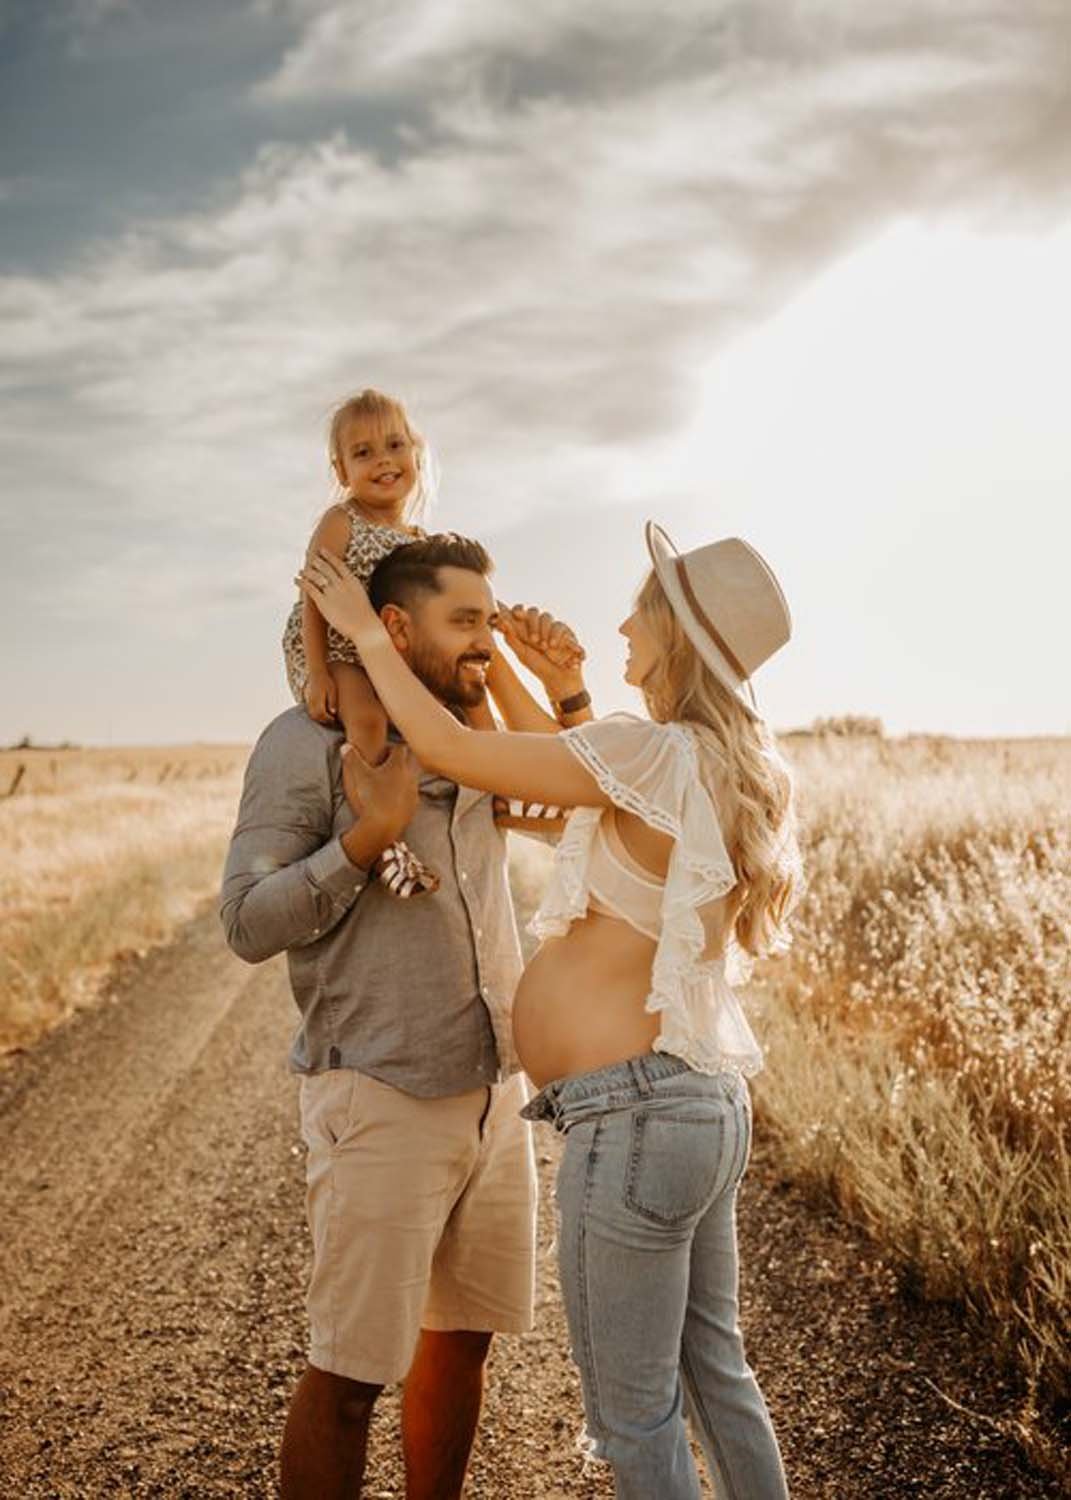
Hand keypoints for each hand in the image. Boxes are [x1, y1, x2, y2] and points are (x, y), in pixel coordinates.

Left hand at [297, 550, 378, 647]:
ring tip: (302, 570)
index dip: (328, 556)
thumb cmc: (365, 615)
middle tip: (309, 557)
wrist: (365, 627)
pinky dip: (302, 582)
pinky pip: (310, 588)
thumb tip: (344, 584)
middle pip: (325, 568)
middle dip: (316, 561)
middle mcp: (341, 584)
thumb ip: (351, 587)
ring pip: (316, 576)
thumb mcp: (361, 595)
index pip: (338, 564)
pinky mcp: (323, 602)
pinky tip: (296, 580)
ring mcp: (332, 592)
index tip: (322, 550)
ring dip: (307, 571)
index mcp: (352, 580)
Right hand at [304, 668, 338, 724]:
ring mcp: (309, 701)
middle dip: (324, 721)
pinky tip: (323, 712)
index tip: (334, 719)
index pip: (321, 715)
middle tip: (332, 720)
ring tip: (328, 717)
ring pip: (312, 715)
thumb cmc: (327, 681)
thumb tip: (333, 713)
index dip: (328, 719)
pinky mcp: (309, 700)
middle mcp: (312, 702)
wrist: (317, 673)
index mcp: (318, 700)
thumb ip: (332, 701)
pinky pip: (310, 711)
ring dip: (319, 718)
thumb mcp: (332, 690)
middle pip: (316, 717)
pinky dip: (316, 715)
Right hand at [339, 742, 420, 867]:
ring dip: (404, 776)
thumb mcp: (359, 776)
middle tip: (388, 764)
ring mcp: (413, 790)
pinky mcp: (414, 804)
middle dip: (402, 760)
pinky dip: (405, 792)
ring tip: (391, 781)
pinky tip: (394, 797)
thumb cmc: (371, 797)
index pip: (400, 748)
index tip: (383, 753)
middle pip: (411, 760)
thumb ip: (352, 759)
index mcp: (398, 765)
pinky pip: (412, 793)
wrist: (384, 824)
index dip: (391, 749)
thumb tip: (345, 745)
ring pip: (413, 777)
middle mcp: (410, 775)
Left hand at [496, 603, 585, 697]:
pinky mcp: (566, 633)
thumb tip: (500, 621)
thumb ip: (511, 639)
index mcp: (526, 629)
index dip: (518, 610)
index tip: (517, 614)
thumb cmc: (538, 667)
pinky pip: (562, 627)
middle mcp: (539, 626)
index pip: (520, 611)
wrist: (558, 679)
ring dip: (546, 631)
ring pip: (548, 617)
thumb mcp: (522, 654)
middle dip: (533, 624)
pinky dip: (559, 637)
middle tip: (534, 640)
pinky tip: (557, 648)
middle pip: (534, 612)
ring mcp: (553, 628)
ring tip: (547, 647)